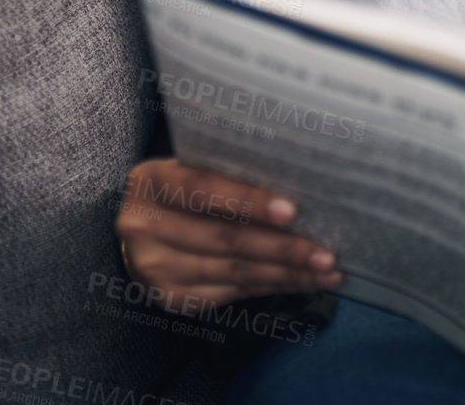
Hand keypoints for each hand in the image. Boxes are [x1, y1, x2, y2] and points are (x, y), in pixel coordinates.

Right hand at [115, 157, 342, 313]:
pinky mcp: (171, 298)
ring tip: (325, 271)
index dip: (248, 200)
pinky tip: (299, 282)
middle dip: (281, 248)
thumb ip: (228, 169)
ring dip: (285, 273)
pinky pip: (230, 293)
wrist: (138, 229)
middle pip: (224, 239)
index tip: (291, 211)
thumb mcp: (192, 166)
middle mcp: (145, 227)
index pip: (202, 190)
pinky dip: (270, 287)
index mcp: (152, 181)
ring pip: (233, 272)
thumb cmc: (182, 187)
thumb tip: (299, 178)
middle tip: (326, 253)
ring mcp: (156, 268)